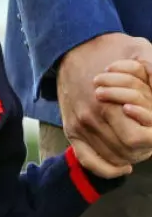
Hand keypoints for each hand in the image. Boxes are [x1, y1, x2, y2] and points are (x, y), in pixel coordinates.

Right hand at [58, 33, 151, 176]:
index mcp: (108, 103)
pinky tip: (124, 167)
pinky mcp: (71, 130)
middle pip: (128, 152)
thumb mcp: (142, 51)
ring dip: (132, 156)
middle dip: (146, 148)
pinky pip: (88, 160)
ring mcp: (79, 126)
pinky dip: (107, 169)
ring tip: (141, 145)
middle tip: (150, 135)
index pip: (139, 139)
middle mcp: (91, 119)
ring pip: (113, 158)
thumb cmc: (111, 49)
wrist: (73, 47)